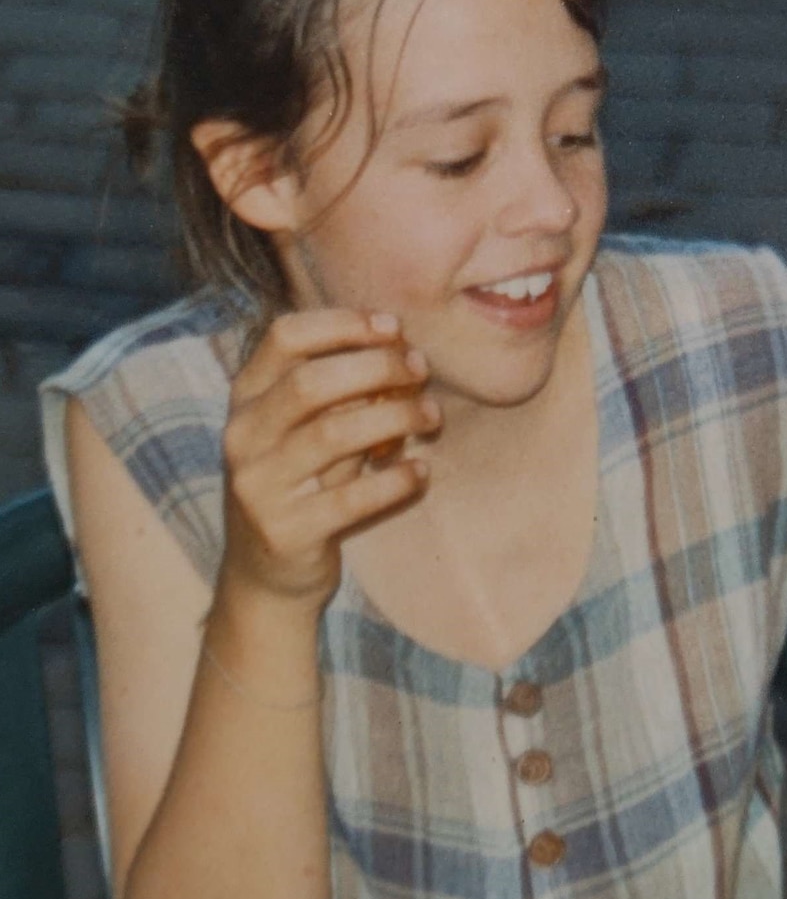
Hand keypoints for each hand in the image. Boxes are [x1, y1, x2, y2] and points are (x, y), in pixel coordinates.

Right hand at [220, 309, 437, 611]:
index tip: (392, 328)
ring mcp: (258, 486)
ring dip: (394, 417)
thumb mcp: (305, 430)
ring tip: (430, 415)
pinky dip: (395, 480)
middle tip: (420, 370)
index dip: (342, 324)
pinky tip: (421, 471)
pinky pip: (352, 498)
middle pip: (310, 382)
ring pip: (333, 434)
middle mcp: (242, 437)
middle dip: (376, 367)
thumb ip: (339, 391)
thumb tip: (400, 348)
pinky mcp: (286, 532)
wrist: (265, 574)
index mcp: (245, 398)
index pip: (283, 336)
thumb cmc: (301, 483)